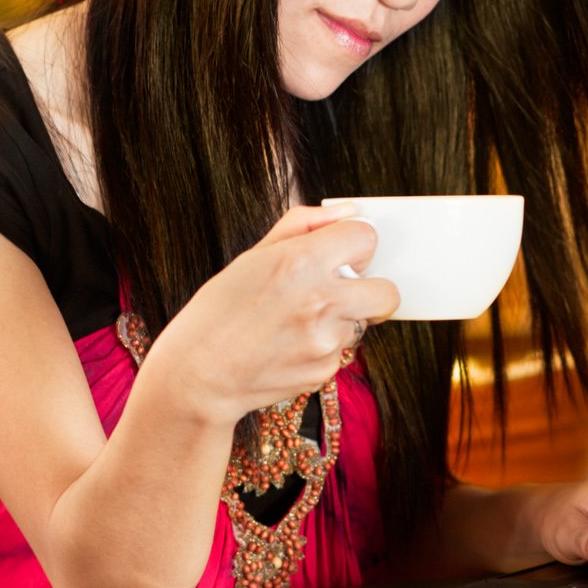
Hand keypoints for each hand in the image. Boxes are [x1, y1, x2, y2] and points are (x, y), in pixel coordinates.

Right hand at [159, 204, 398, 421]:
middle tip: (341, 290)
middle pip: (388, 291)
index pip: (365, 238)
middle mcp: (321, 301)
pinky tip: (290, 346)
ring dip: (343, 319)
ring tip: (299, 322)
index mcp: (300, 262)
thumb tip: (348, 213)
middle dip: (371, 288)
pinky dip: (324, 347)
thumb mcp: (252, 256)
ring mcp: (326, 341)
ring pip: (364, 323)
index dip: (353, 243)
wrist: (199, 374)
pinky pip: (343, 352)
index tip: (341, 252)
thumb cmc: (220, 310)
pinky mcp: (325, 371)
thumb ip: (303, 226)